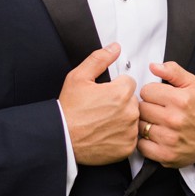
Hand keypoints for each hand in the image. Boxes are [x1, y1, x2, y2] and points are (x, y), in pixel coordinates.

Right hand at [59, 43, 138, 165]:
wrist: (61, 138)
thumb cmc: (69, 110)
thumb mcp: (79, 77)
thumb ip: (100, 59)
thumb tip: (115, 48)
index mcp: (121, 92)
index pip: (129, 82)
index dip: (115, 86)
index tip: (104, 94)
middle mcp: (130, 111)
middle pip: (132, 100)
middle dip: (120, 102)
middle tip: (101, 108)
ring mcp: (129, 131)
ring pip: (132, 118)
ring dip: (122, 119)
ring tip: (102, 122)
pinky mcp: (127, 147)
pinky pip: (131, 137)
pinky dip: (121, 136)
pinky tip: (106, 134)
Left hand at [138, 61, 194, 169]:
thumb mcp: (191, 85)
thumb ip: (173, 71)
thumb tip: (153, 66)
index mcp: (180, 100)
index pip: (146, 90)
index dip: (151, 92)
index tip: (158, 97)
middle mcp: (174, 119)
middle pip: (141, 108)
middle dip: (147, 107)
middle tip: (157, 110)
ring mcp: (169, 139)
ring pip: (139, 126)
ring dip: (145, 124)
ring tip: (156, 123)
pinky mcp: (164, 155)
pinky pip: (141, 145)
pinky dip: (145, 142)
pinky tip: (155, 137)